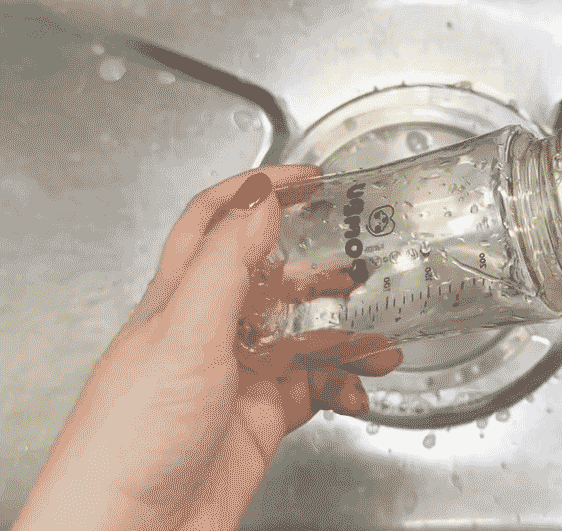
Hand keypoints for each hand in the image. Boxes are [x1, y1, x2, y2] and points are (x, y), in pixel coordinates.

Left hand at [14, 166, 402, 530]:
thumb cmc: (132, 439)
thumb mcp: (185, 336)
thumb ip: (226, 266)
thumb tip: (258, 200)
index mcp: (180, 300)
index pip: (215, 223)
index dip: (256, 190)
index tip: (304, 175)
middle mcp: (209, 334)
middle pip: (266, 278)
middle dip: (310, 263)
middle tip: (351, 254)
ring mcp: (237, 377)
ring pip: (298, 336)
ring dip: (339, 332)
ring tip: (375, 332)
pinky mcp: (259, 420)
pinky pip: (313, 389)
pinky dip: (341, 385)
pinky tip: (355, 390)